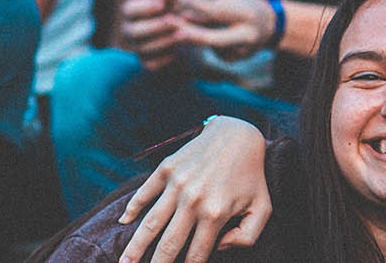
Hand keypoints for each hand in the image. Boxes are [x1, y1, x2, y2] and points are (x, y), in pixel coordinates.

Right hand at [117, 116, 272, 262]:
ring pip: (150, 223)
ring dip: (135, 246)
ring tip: (123, 262)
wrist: (237, 136)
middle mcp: (193, 201)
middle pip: (168, 244)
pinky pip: (144, 193)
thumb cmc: (252, 177)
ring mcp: (176, 185)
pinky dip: (132, 208)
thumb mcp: (262, 208)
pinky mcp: (166, 169)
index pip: (196, 255)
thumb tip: (220, 248)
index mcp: (215, 214)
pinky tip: (123, 223)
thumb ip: (248, 236)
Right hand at [118, 0, 182, 70]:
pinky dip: (165, 57)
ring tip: (183, 34)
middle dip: (155, 26)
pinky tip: (178, 50)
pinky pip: (152, 64)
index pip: (129, 10)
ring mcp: (136, 48)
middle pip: (134, 32)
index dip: (144, 8)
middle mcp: (129, 31)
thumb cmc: (174, 9)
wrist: (183, 30)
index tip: (162, 5)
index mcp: (131, 13)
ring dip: (165, 41)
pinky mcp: (147, 63)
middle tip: (174, 20)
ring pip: (143, 49)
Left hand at [176, 0, 275, 59]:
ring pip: (209, 45)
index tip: (184, 0)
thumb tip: (184, 15)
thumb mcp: (232, 2)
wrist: (269, 26)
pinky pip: (213, 50)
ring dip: (197, 34)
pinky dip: (209, 42)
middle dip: (189, 33)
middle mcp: (247, 37)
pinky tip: (220, 35)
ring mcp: (242, 52)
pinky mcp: (235, 60)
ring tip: (210, 24)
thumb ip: (211, 9)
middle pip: (213, 38)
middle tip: (167, 22)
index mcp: (247, 17)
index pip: (220, 12)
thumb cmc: (245, 8)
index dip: (201, 7)